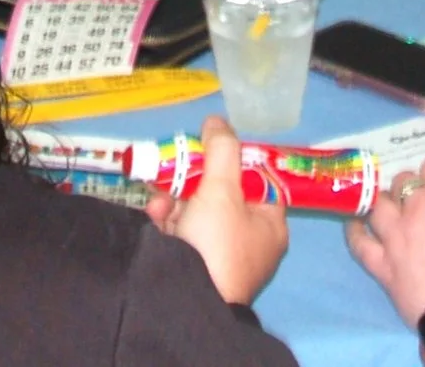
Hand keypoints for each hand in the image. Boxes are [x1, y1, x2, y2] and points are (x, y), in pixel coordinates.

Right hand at [146, 116, 287, 304]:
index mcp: (270, 225)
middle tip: (178, 169)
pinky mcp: (194, 269)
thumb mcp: (222, 189)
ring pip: (198, 213)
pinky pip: (182, 235)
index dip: (237, 161)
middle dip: (195, 180)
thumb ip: (221, 150)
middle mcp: (249, 243)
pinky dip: (168, 222)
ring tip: (160, 201)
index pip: (260, 181)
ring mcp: (220, 258)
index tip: (213, 147)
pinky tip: (155, 217)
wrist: (184, 303)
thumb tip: (217, 120)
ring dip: (175, 200)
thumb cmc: (217, 244)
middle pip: (224, 195)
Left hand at [344, 155, 424, 331]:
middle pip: (403, 181)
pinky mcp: (383, 266)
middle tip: (423, 204)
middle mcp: (419, 208)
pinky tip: (356, 226)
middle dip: (412, 187)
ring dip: (386, 204)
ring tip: (394, 212)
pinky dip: (354, 231)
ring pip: (379, 205)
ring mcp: (396, 236)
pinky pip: (359, 242)